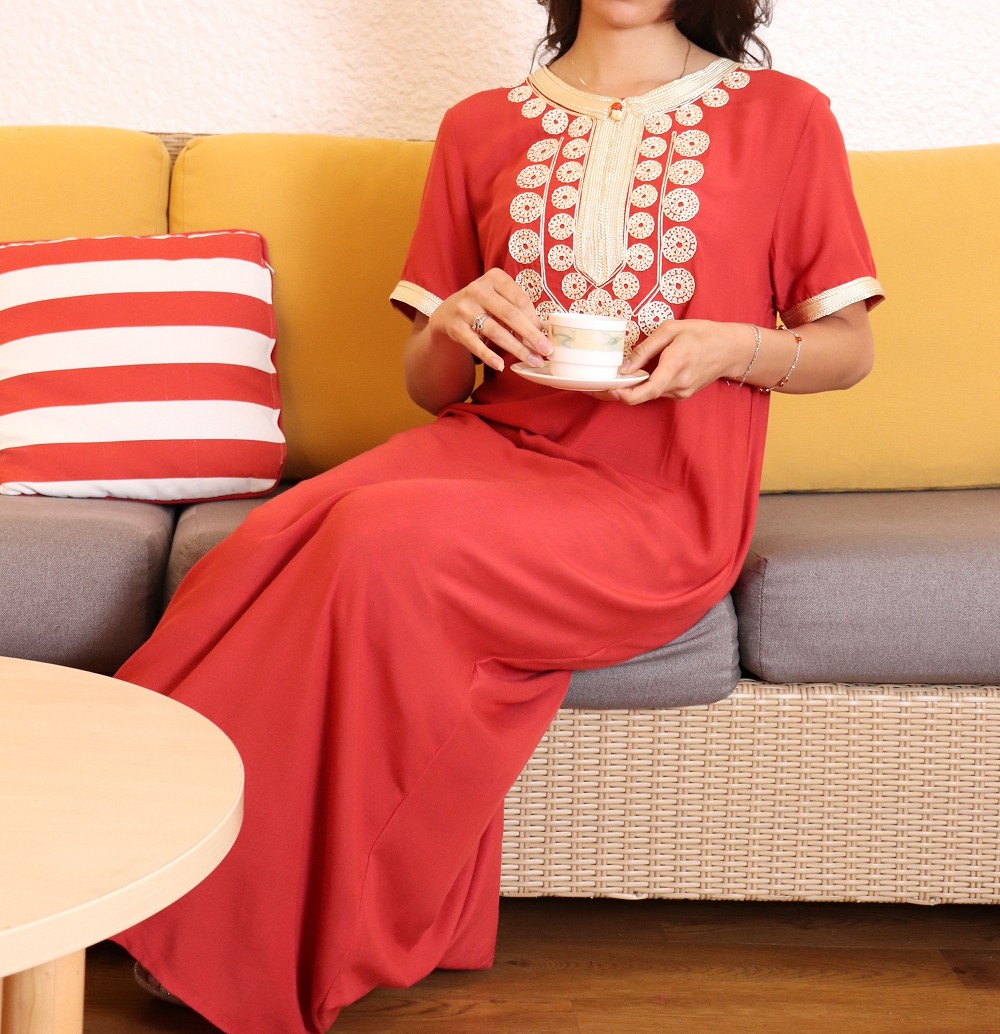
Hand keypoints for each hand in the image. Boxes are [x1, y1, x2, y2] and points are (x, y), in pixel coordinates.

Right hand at [429, 269, 550, 371]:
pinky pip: (475, 344)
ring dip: (517, 349)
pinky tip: (501, 365)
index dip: (535, 320)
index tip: (547, 337)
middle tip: (546, 350)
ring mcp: (464, 308)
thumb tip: (544, 332)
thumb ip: (519, 311)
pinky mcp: (455, 327)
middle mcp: (478, 289)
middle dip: (531, 335)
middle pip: (510, 315)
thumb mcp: (500, 299)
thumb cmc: (484, 306)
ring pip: (496, 332)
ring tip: (532, 360)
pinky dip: (489, 356)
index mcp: (495, 278)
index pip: (520, 300)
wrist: (448, 313)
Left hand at [597, 319, 747, 404]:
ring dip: (633, 388)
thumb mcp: (671, 331)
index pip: (644, 391)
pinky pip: (658, 392)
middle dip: (620, 391)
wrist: (731, 349)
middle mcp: (678, 386)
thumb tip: (623, 367)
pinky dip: (646, 385)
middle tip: (600, 383)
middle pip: (642, 396)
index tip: (607, 387)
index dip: (622, 394)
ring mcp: (681, 393)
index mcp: (675, 367)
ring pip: (649, 394)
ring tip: (616, 376)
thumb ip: (645, 349)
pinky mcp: (682, 394)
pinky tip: (638, 375)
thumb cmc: (701, 334)